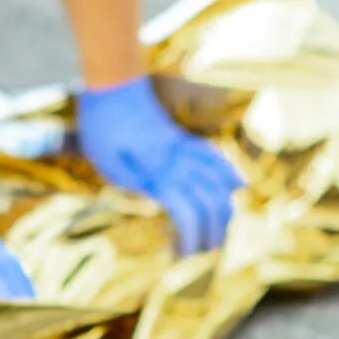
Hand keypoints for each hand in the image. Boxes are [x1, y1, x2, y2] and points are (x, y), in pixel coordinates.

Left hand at [72, 76, 242, 254]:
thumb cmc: (101, 124)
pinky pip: (215, 156)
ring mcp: (184, 148)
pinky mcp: (182, 139)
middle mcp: (179, 161)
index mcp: (158, 170)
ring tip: (218, 233)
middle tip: (201, 253)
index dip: (190, 237)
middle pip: (210, 202)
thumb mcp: (108, 162)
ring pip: (219, 182)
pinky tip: (237, 187)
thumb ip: (136, 183)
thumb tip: (161, 202)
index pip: (187, 211)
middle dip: (211, 232)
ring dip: (223, 211)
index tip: (180, 255)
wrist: (112, 82)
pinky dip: (229, 174)